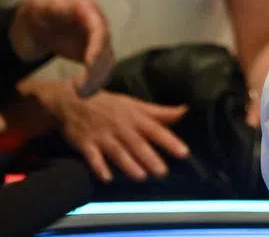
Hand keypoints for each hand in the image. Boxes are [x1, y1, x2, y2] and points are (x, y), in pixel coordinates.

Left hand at [9, 0, 112, 96]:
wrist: (34, 24)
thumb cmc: (37, 13)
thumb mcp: (41, 7)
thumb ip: (56, 7)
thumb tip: (75, 9)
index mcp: (87, 10)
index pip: (99, 29)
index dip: (98, 46)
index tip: (89, 64)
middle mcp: (97, 26)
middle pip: (105, 49)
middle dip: (96, 69)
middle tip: (79, 87)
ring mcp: (96, 42)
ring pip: (106, 63)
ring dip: (97, 80)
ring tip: (80, 93)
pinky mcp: (93, 56)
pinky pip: (100, 71)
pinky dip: (95, 83)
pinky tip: (84, 93)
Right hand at [38, 82, 189, 182]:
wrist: (74, 99)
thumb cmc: (111, 105)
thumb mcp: (136, 105)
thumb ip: (160, 112)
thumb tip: (185, 111)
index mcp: (135, 117)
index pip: (156, 130)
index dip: (169, 141)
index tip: (183, 152)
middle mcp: (120, 127)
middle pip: (137, 143)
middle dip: (149, 157)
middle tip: (162, 172)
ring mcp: (102, 135)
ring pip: (117, 151)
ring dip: (128, 164)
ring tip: (141, 177)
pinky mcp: (85, 143)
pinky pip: (92, 156)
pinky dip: (99, 166)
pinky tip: (107, 178)